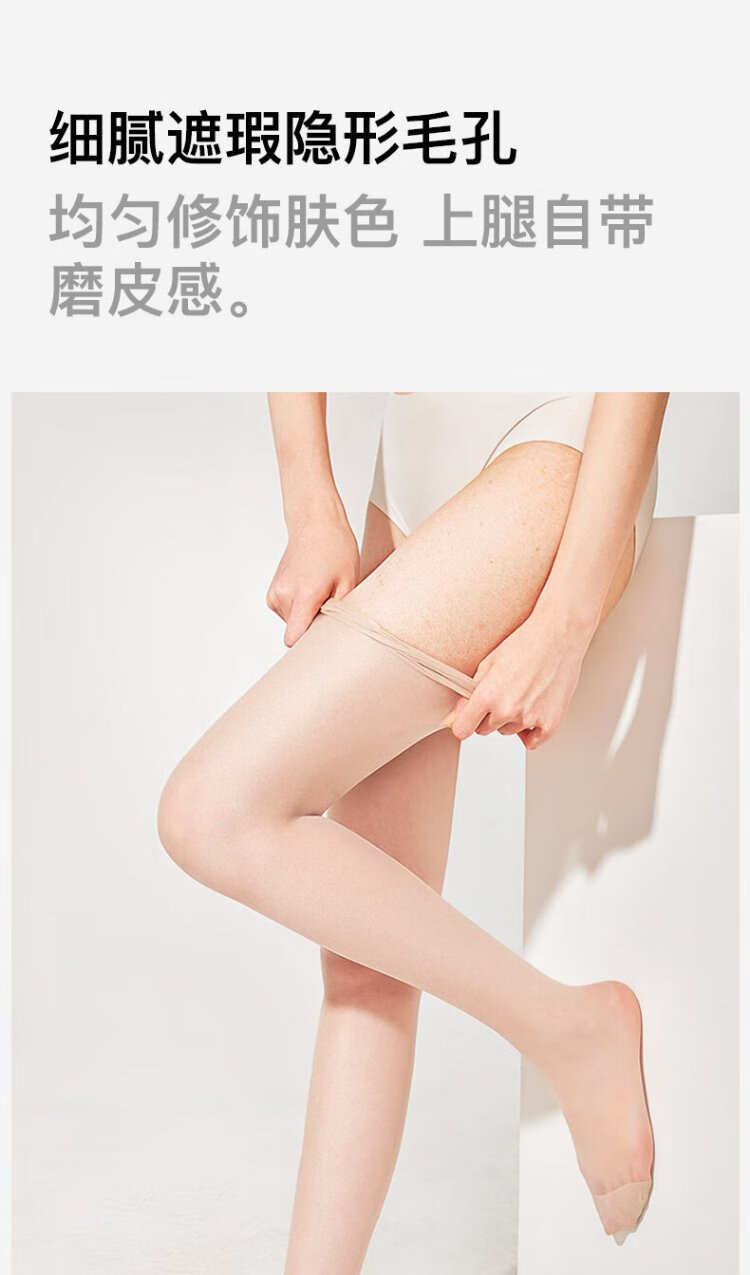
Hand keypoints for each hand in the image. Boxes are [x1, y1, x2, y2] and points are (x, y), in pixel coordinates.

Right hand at [267, 509, 359, 645]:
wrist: (314, 523)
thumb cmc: (334, 548)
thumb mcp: (349, 582)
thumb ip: (340, 614)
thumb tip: (334, 636)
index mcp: (304, 594)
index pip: (294, 638)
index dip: (308, 646)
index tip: (321, 645)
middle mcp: (284, 596)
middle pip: (296, 632)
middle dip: (313, 628)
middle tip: (330, 610)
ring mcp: (275, 595)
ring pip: (292, 624)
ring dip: (306, 616)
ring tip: (321, 595)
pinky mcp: (272, 594)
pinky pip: (287, 613)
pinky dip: (298, 609)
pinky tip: (310, 592)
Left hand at [444, 607, 590, 749]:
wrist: (559, 637)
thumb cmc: (526, 644)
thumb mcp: (488, 663)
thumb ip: (470, 693)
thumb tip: (456, 716)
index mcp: (487, 695)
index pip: (462, 729)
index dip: (462, 724)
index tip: (466, 720)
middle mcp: (507, 710)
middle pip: (485, 730)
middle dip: (488, 716)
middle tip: (503, 693)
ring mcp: (530, 719)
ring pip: (508, 731)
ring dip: (511, 719)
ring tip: (522, 693)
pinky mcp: (550, 723)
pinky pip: (531, 741)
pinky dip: (530, 731)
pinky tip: (532, 711)